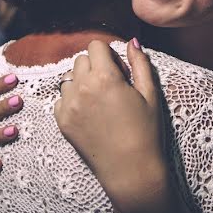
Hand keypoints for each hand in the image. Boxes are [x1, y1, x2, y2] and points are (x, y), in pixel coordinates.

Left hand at [54, 39, 167, 210]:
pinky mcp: (62, 122)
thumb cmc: (146, 132)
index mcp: (104, 77)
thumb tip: (132, 42)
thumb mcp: (150, 94)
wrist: (131, 170)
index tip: (120, 72)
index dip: (109, 56)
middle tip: (112, 87)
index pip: (96, 46)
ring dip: (82, 82)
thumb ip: (140, 63)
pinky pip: (61, 99)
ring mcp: (68, 105)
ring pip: (69, 78)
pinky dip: (73, 101)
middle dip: (95, 67)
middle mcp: (81, 88)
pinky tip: (90, 115)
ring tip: (99, 102)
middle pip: (81, 59)